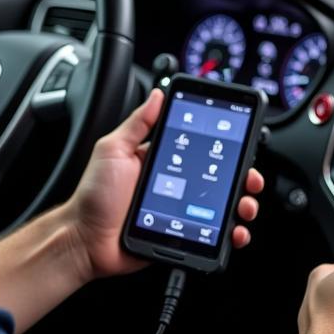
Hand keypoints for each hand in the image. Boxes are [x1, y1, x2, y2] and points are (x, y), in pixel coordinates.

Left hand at [63, 89, 264, 281]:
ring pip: (223, 208)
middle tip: (249, 180)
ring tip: (243, 206)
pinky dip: (230, 235)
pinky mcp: (183, 235)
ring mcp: (182, 213)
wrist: (84, 239)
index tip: (241, 144)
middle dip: (243, 178)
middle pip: (221, 180)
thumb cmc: (94, 196)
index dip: (225, 149)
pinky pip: (213, 236)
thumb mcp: (113, 149)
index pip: (202, 151)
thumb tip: (159, 94)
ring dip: (242, 206)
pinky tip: (234, 232)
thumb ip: (138, 123)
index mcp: (163, 162)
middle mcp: (177, 186)